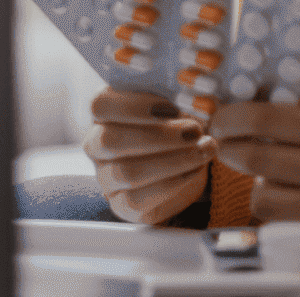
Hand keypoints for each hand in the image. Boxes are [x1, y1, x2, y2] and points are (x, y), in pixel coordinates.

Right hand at [84, 88, 216, 223]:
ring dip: (172, 160)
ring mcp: (106, 177)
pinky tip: (196, 169)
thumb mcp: (175, 104)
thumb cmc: (176, 123)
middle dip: (158, 136)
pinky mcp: (121, 205)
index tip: (172, 107)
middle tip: (194, 130)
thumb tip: (192, 94)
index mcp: (104, 112)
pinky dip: (173, 183)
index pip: (100, 104)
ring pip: (126, 172)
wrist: (186, 161)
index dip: (134, 106)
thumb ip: (175, 96)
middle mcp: (97, 145)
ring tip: (203, 150)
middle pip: (109, 141)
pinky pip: (137, 199)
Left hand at [209, 102, 299, 264]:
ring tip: (273, 179)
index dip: (232, 118)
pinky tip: (291, 203)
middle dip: (230, 150)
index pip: (266, 119)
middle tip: (226, 146)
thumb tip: (240, 116)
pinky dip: (277, 213)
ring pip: (261, 198)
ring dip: (258, 186)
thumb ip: (295, 123)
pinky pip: (280, 226)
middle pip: (254, 158)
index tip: (220, 120)